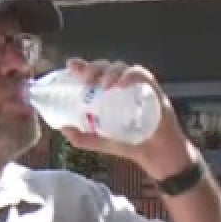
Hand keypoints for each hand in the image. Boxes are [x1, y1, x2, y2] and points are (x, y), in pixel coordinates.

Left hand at [59, 58, 194, 177]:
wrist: (158, 156)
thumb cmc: (133, 146)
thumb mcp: (102, 142)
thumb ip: (83, 138)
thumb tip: (62, 129)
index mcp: (111, 94)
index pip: (97, 72)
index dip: (84, 65)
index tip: (71, 65)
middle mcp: (124, 86)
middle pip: (107, 66)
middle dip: (94, 68)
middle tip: (86, 81)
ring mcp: (139, 87)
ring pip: (123, 67)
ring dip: (110, 72)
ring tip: (102, 86)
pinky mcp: (154, 90)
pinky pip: (142, 75)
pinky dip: (130, 76)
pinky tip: (121, 85)